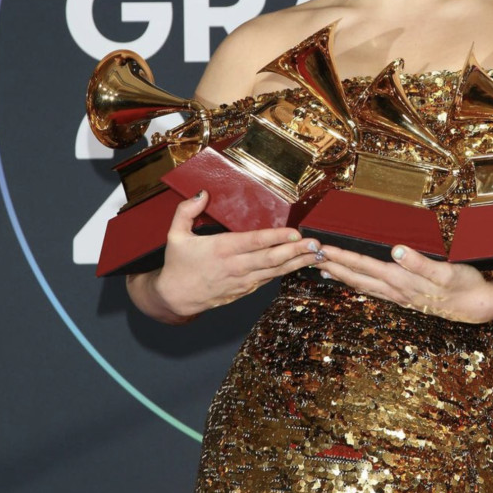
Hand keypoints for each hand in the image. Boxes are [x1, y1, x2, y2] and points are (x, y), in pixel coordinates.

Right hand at [138, 190, 319, 318]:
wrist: (174, 298)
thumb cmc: (177, 264)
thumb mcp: (175, 235)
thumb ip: (187, 211)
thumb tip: (203, 193)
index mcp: (221, 249)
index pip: (254, 242)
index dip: (277, 238)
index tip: (296, 232)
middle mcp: (235, 266)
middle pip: (271, 259)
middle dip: (296, 251)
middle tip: (316, 244)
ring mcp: (242, 281)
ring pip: (275, 271)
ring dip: (297, 262)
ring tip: (318, 254)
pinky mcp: (245, 290)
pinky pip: (269, 279)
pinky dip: (286, 272)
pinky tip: (301, 264)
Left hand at [315, 242, 492, 323]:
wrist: (478, 306)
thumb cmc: (464, 286)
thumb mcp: (446, 271)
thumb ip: (420, 262)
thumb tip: (397, 251)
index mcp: (401, 280)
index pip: (364, 266)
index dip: (341, 256)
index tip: (322, 248)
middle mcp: (396, 290)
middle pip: (356, 277)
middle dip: (332, 266)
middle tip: (310, 256)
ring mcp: (399, 296)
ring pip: (362, 285)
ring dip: (341, 276)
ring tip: (323, 269)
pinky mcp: (406, 297)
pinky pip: (374, 290)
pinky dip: (358, 283)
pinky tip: (354, 281)